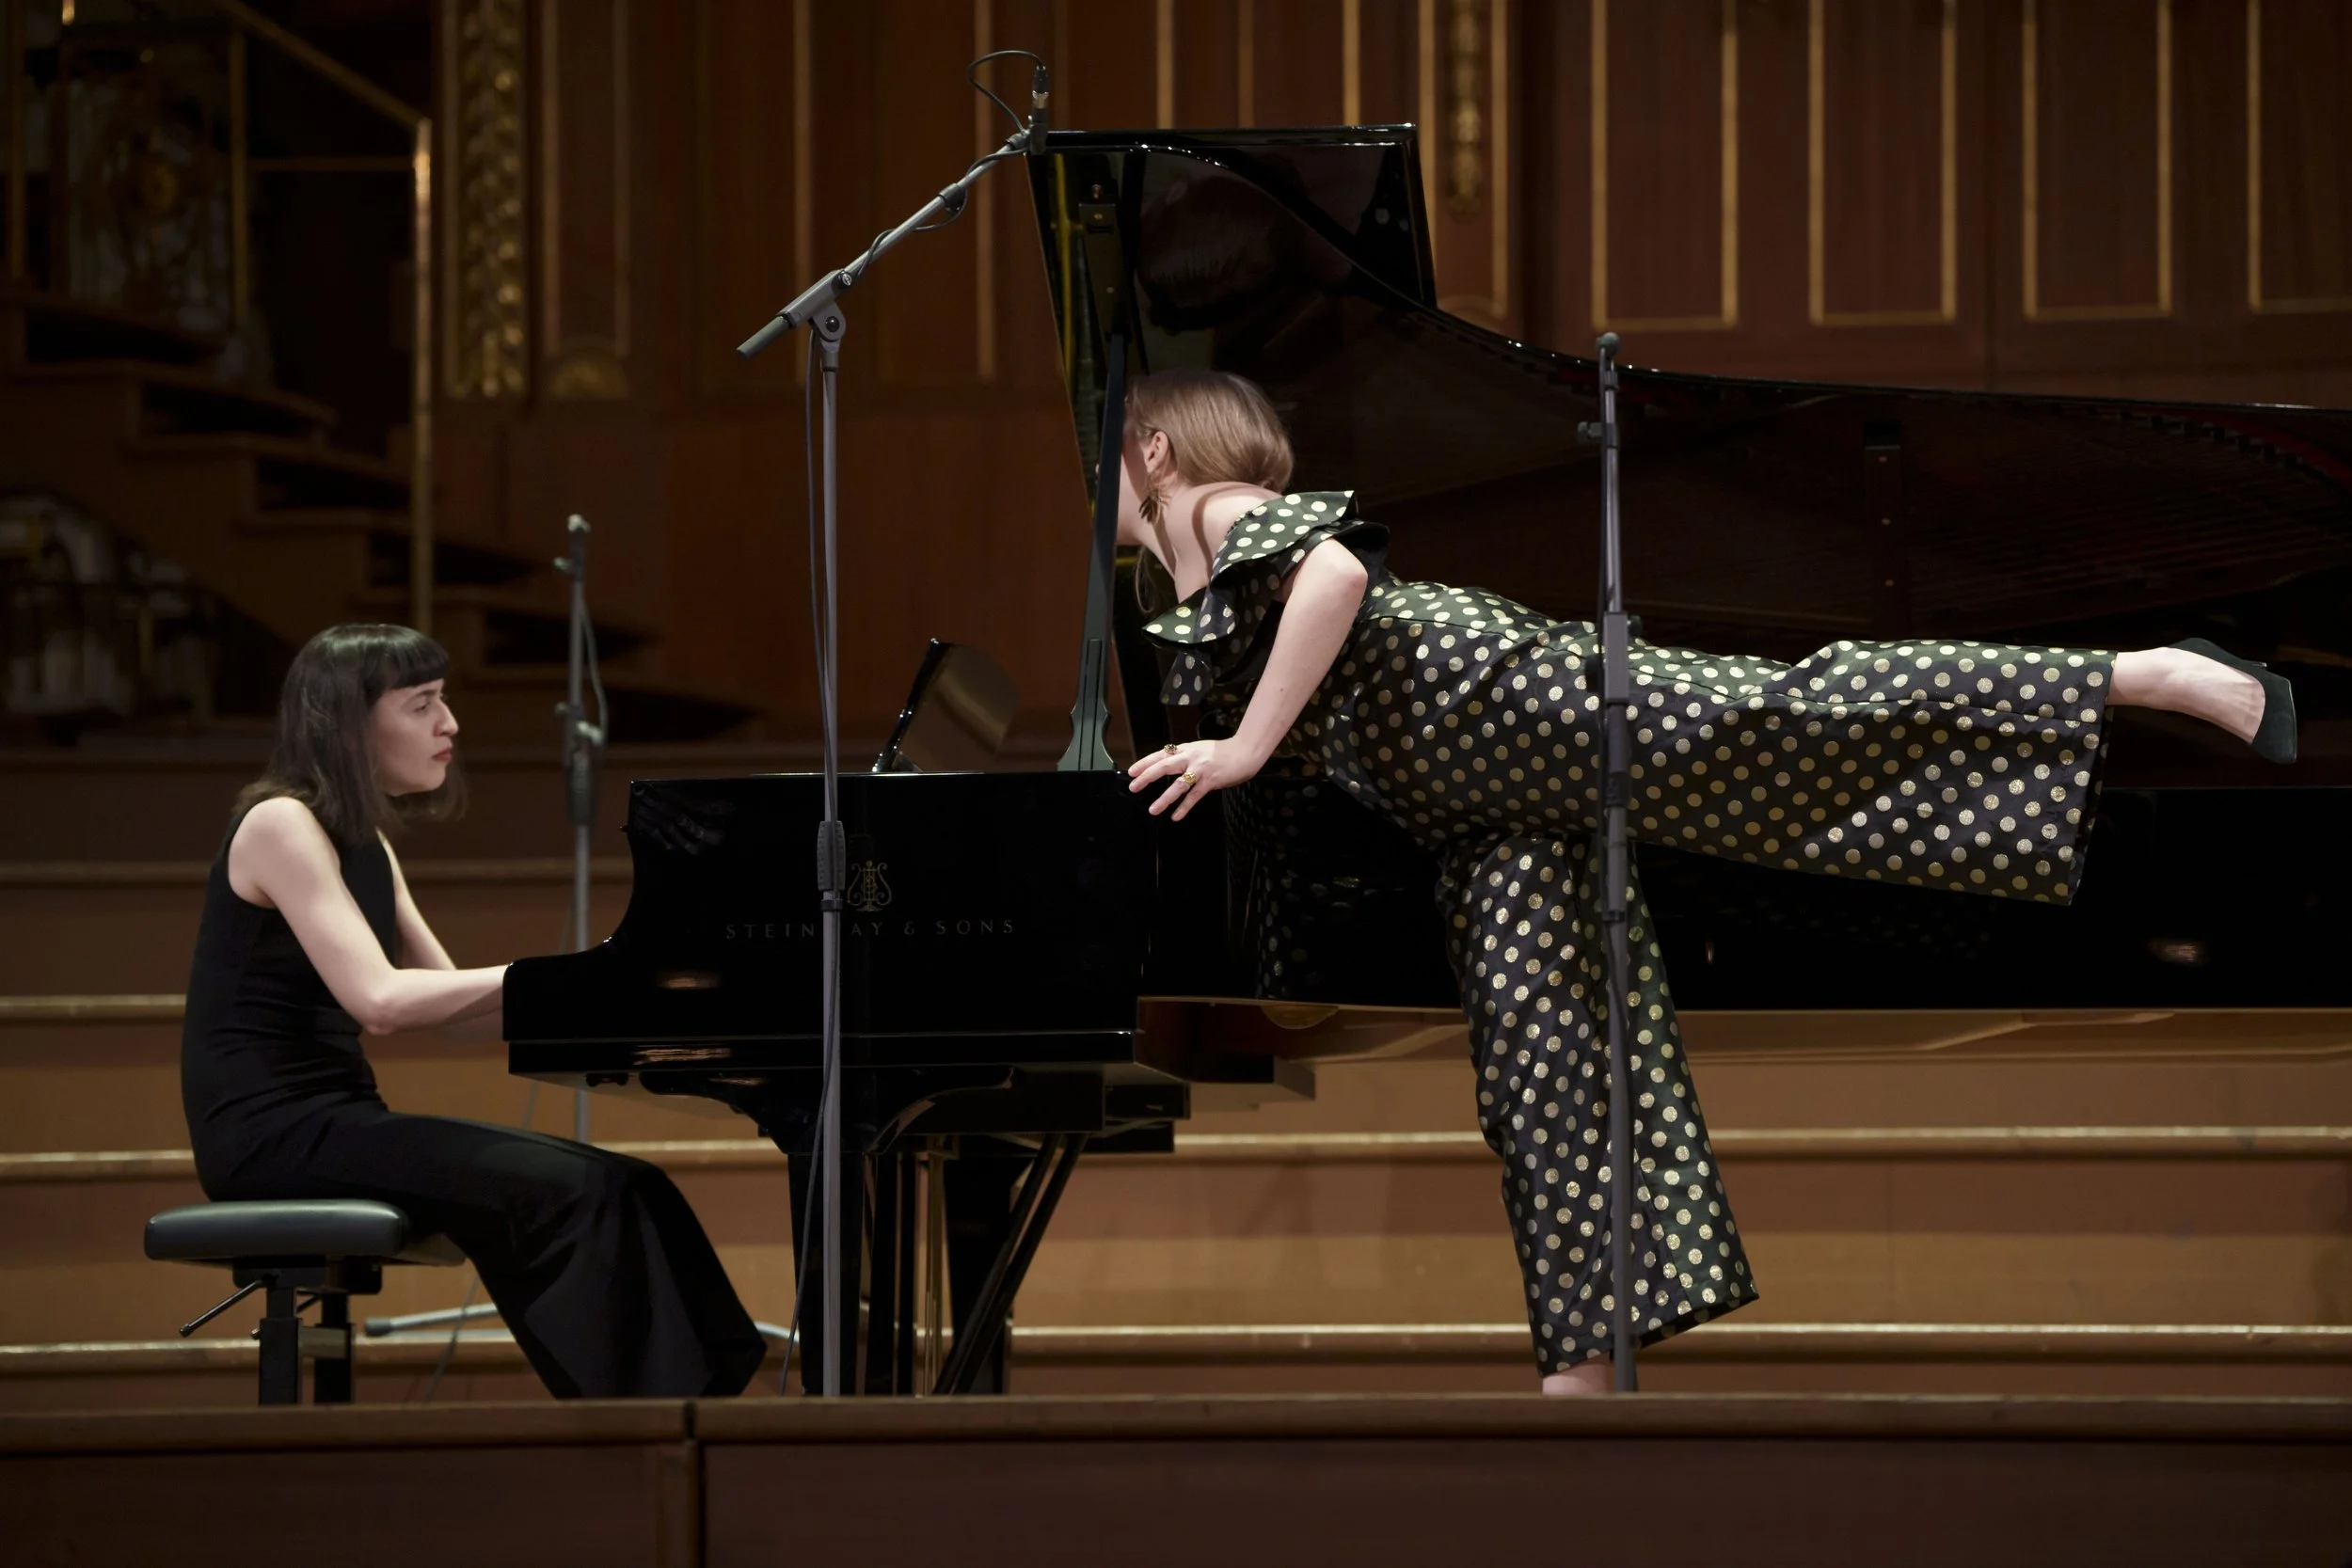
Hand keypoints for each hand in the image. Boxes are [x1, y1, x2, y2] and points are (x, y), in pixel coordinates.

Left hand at [1126, 738, 1261, 819]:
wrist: (1244, 752)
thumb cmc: (1222, 752)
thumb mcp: (1199, 749)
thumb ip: (1185, 756)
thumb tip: (1168, 764)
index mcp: (1186, 749)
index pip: (1160, 755)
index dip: (1144, 763)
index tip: (1131, 771)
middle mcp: (1191, 757)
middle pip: (1164, 766)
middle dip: (1147, 777)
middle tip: (1133, 786)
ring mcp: (1200, 770)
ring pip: (1178, 785)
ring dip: (1164, 798)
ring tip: (1153, 809)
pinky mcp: (1210, 781)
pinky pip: (1194, 796)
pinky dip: (1184, 807)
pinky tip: (1175, 816)